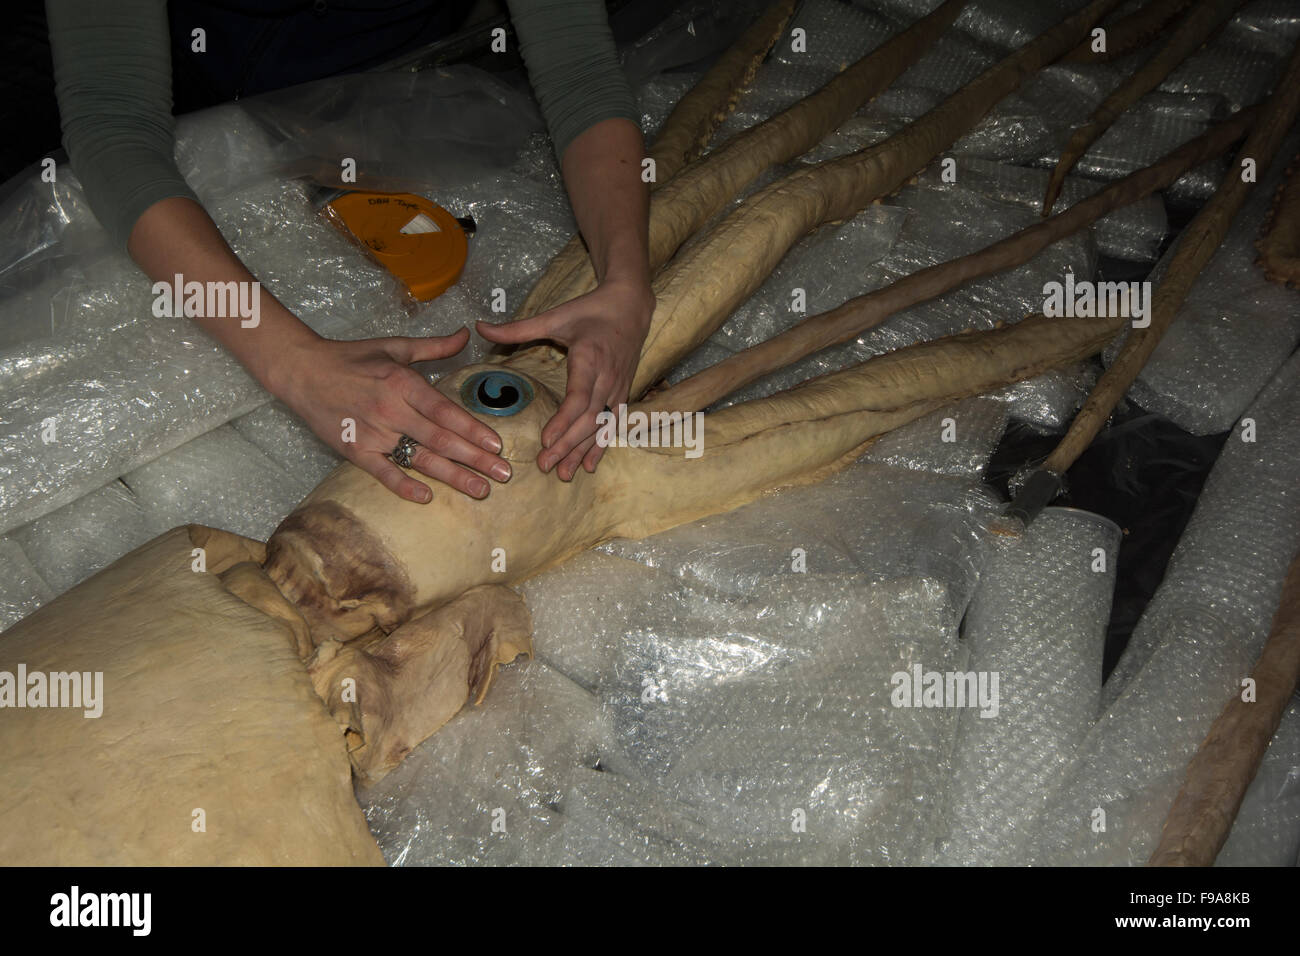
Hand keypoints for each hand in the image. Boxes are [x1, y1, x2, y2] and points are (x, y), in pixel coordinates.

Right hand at [274, 328, 511, 502]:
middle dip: (475, 458)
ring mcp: (372, 432)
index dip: (473, 429)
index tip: (497, 444)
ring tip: (480, 490)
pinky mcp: (354, 450)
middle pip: (440, 439)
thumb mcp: (395, 346)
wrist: (302, 370)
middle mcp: (390, 409)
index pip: (445, 410)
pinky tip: (427, 497)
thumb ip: (434, 346)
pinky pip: (383, 472)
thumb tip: (466, 334)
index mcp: (402, 382)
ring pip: (419, 459)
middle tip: (503, 474)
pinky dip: (404, 485)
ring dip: (452, 477)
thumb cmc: (352, 357)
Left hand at [476, 278, 653, 479]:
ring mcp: (618, 388)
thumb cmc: (589, 310)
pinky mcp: (624, 393)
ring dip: (582, 452)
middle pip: (588, 419)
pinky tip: (589, 466)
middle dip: (567, 445)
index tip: (544, 440)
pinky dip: (601, 447)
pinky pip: (614, 425)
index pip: (578, 397)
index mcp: (589, 357)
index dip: (562, 421)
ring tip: (563, 474)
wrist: (630, 307)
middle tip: (544, 466)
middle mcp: (606, 377)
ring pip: (601, 426)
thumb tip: (480, 327)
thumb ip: (517, 328)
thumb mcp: (554, 316)